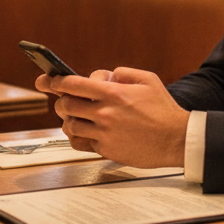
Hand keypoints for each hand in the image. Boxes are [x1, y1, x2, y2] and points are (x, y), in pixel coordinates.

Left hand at [35, 68, 188, 167]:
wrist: (176, 139)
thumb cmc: (163, 109)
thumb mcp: (147, 79)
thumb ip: (121, 73)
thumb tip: (101, 77)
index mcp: (114, 93)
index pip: (73, 84)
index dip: (55, 81)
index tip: (47, 80)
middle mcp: (105, 113)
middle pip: (65, 105)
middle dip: (60, 100)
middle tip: (62, 100)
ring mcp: (104, 133)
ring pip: (69, 125)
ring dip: (67, 119)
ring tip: (74, 116)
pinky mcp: (106, 150)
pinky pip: (80, 143)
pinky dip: (75, 137)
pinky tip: (80, 132)